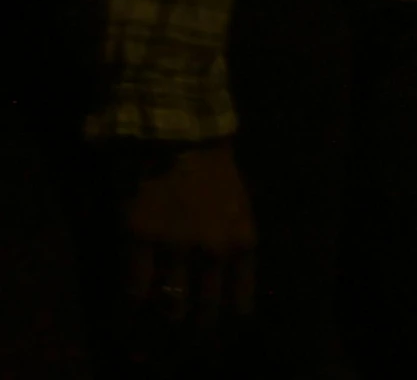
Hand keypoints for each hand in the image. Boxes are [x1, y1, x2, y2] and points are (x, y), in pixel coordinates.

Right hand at [123, 140, 255, 336]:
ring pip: (172, 304)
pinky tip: (135, 298)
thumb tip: (225, 274)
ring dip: (167, 309)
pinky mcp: (143, 239)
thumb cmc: (217, 167)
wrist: (184, 135)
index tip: (222, 317)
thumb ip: (235, 241)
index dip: (230, 312)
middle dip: (197, 320)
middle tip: (188, 316)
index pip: (241, 298)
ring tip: (162, 307)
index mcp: (241, 241)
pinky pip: (137, 287)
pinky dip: (135, 298)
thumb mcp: (240, 204)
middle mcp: (212, 251)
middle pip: (206, 310)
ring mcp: (177, 247)